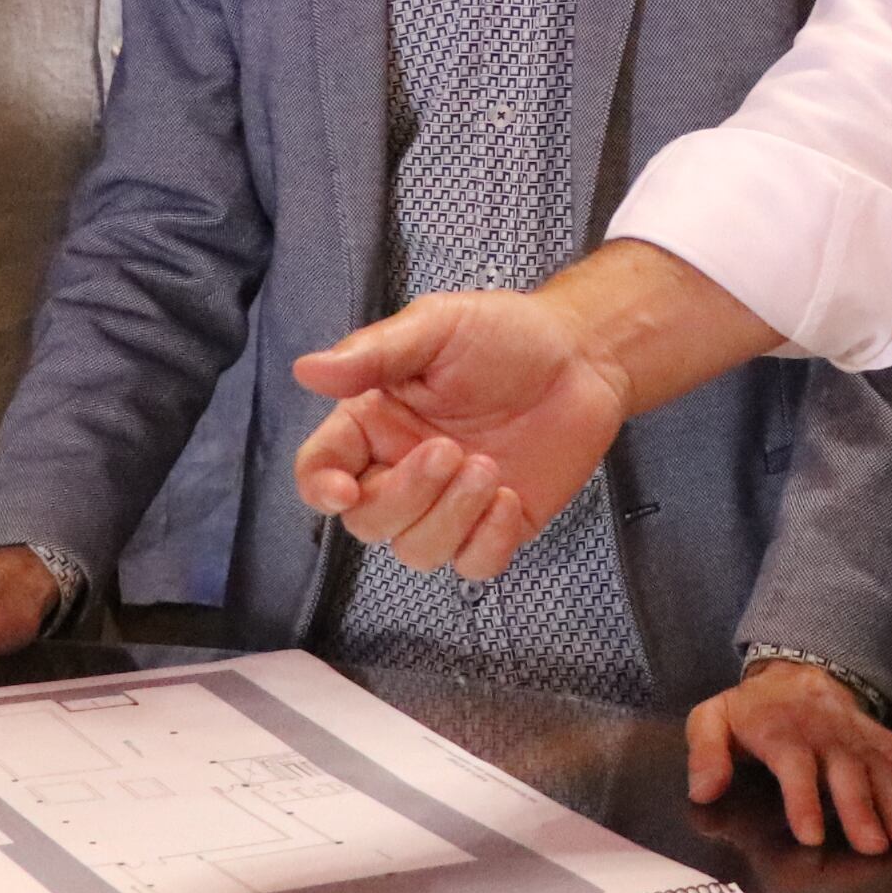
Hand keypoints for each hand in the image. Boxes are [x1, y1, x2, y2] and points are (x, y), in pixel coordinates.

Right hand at [290, 290, 628, 576]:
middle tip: (450, 451)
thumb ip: (372, 353)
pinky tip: (509, 499)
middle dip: (406, 496)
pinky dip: (488, 542)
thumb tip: (308, 369)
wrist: (583, 356)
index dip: (320, 487)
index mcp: (375, 422)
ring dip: (449, 518)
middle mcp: (403, 468)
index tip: (343, 490)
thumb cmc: (506, 333)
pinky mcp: (496, 526)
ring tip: (487, 468)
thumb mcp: (436, 327)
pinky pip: (473, 565)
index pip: (321, 468)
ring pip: (416, 551)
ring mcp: (450, 503)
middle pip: (367, 521)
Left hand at [687, 659, 891, 855]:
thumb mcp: (713, 718)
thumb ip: (705, 752)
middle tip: (874, 846)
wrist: (796, 673)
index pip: (795, 768)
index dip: (802, 799)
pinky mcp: (887, 748)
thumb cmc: (752, 710)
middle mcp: (829, 739)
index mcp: (784, 733)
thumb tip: (703, 790)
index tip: (809, 834)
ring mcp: (863, 743)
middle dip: (861, 810)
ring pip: (886, 774)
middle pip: (848, 776)